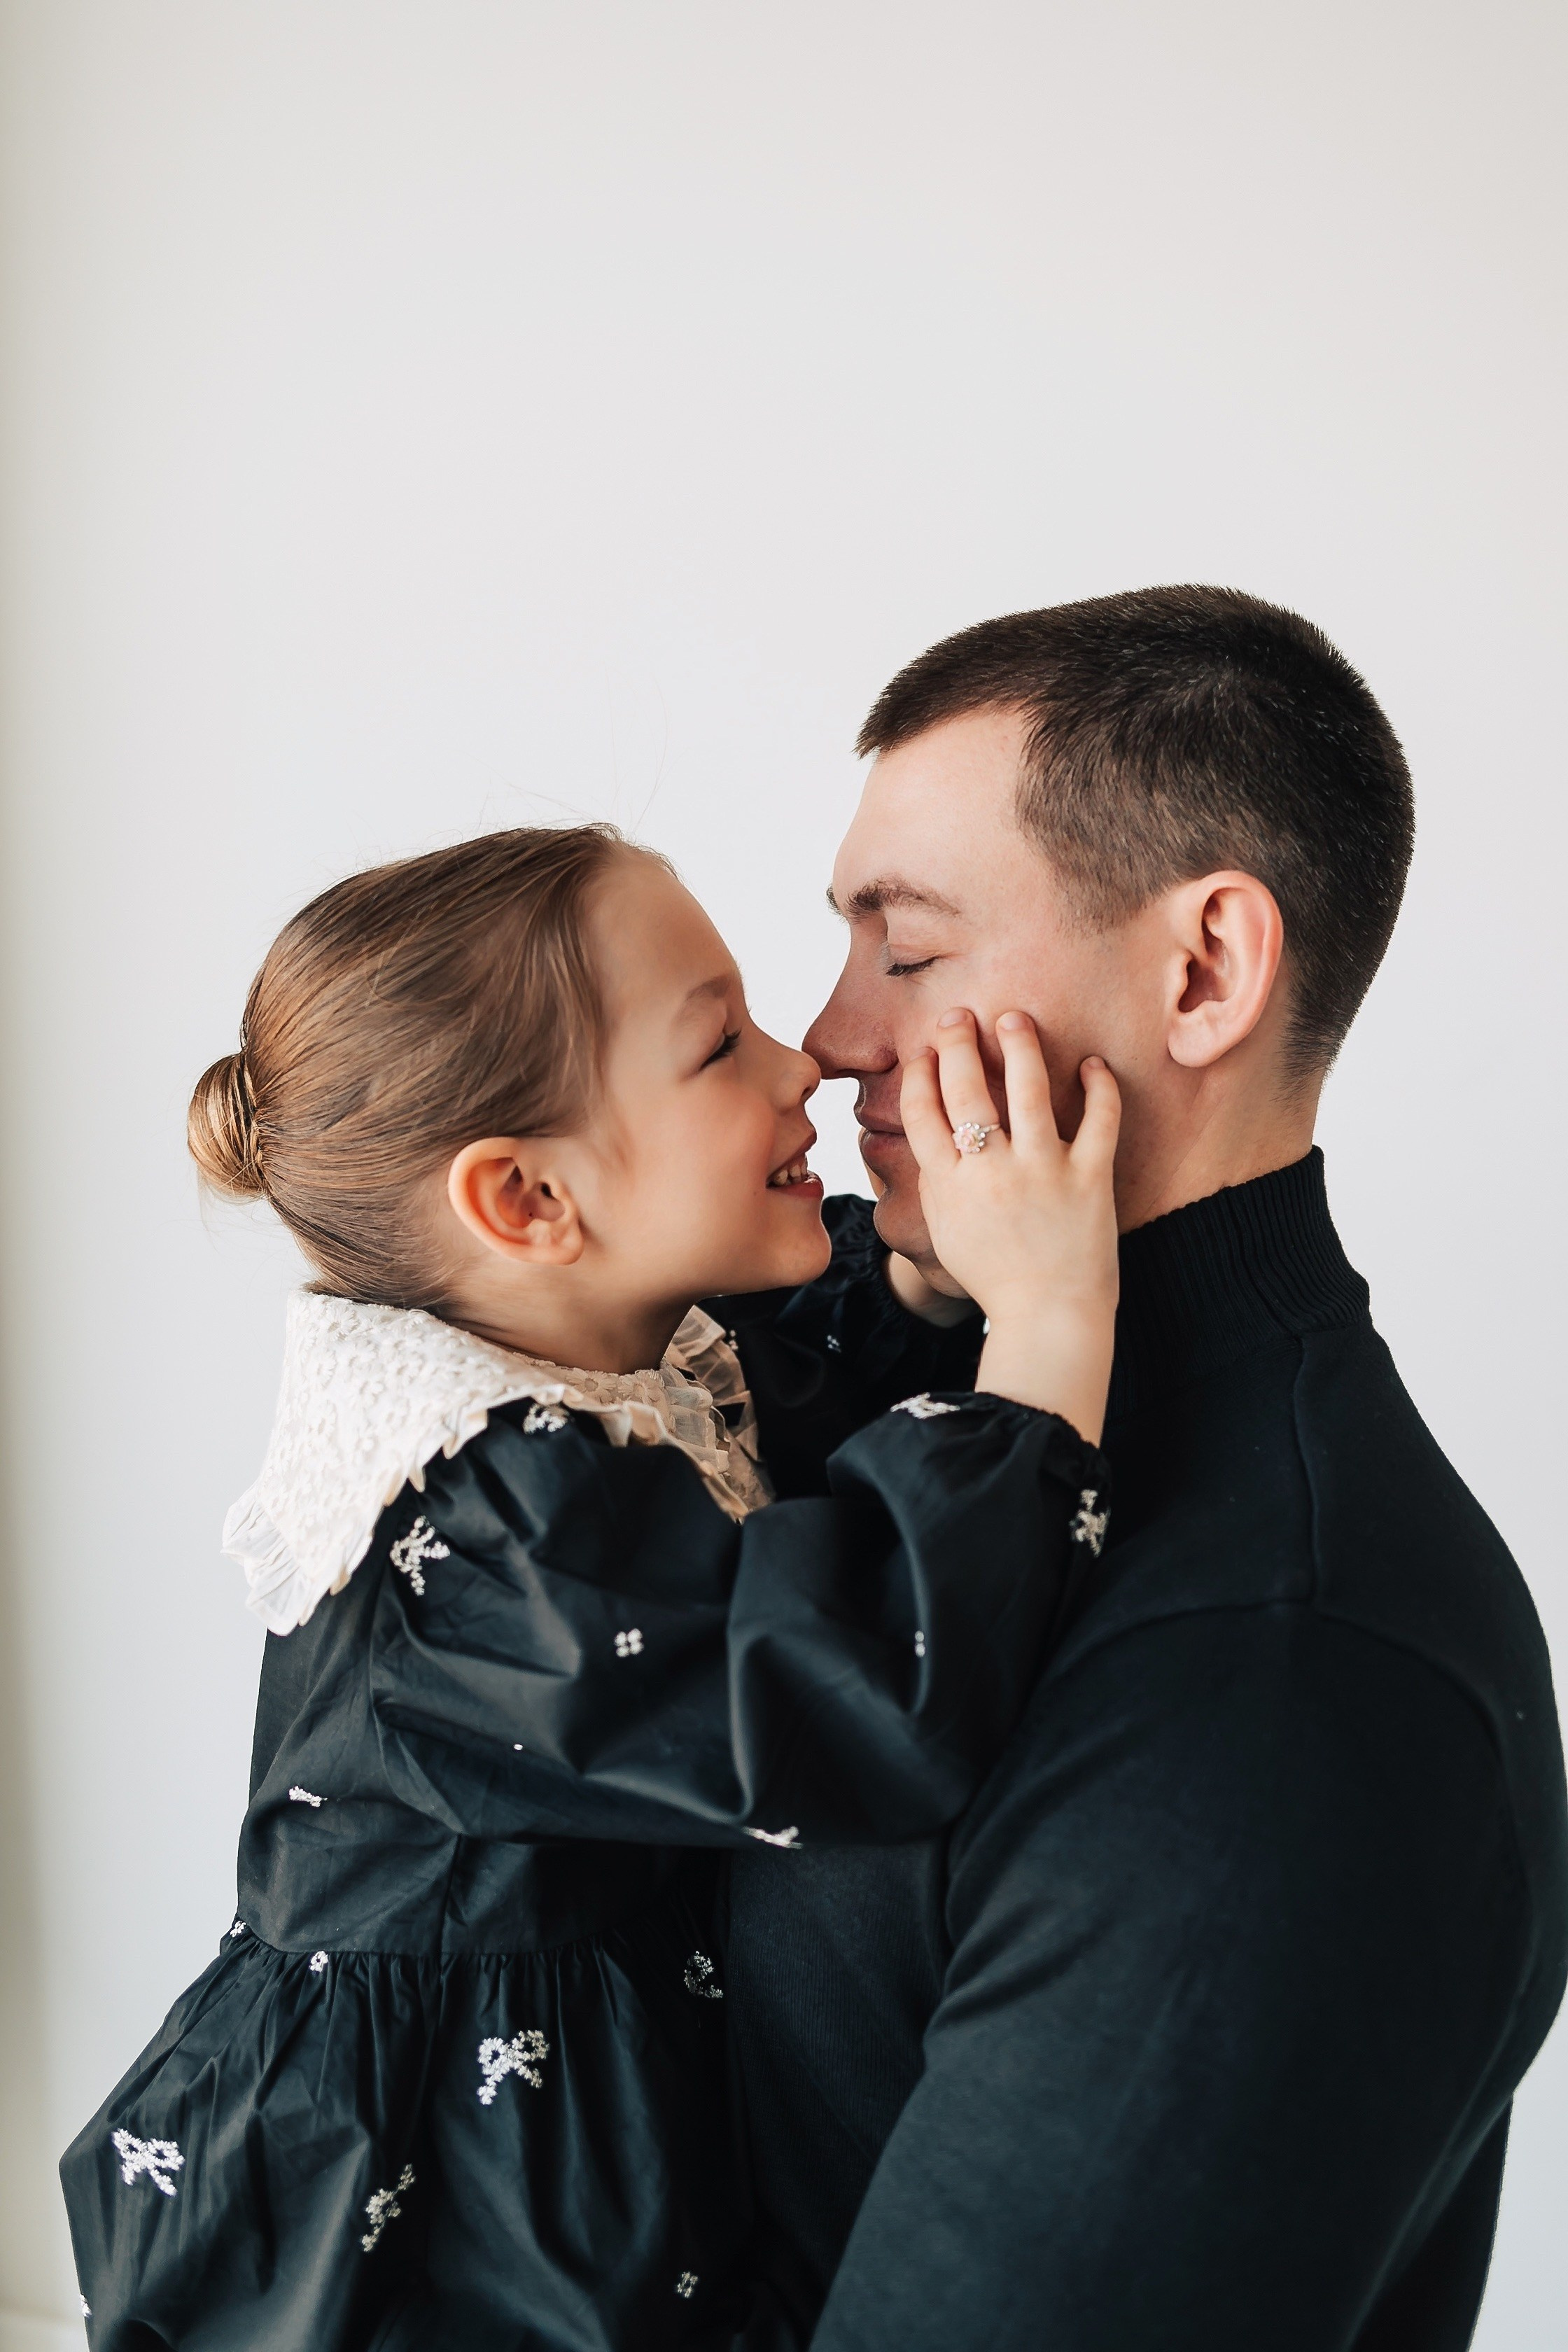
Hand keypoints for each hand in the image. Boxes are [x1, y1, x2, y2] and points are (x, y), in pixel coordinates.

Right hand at [900, 1009, 1120, 1441]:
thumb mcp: (945, 1231)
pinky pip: (1099, 1117)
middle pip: (966, 1090)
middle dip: (959, 1044)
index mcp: (948, 1185)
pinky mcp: (1089, 1178)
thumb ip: (938, 1180)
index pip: (923, 1112)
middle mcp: (990, 1171)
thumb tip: (928, 1132)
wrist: (1048, 1318)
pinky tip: (1092, 1065)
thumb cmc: (995, 1278)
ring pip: (1027, 1088)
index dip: (921, 1073)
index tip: (927, 1049)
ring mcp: (1041, 1171)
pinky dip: (1099, 1086)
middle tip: (960, 1016)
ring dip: (1020, 1045)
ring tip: (1016, 1019)